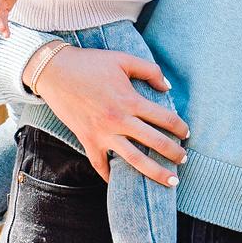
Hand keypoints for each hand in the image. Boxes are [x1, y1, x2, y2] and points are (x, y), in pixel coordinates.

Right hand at [33, 42, 187, 186]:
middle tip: (184, 160)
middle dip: (174, 154)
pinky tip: (120, 183)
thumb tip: (168, 88)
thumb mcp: (123, 59)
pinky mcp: (87, 140)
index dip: (180, 127)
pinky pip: (100, 164)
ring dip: (155, 172)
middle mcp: (119, 120)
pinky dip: (110, 176)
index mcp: (130, 100)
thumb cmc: (90, 63)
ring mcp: (103, 133)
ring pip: (134, 160)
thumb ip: (150, 70)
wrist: (54, 71)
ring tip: (170, 182)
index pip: (164, 118)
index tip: (186, 134)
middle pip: (155, 142)